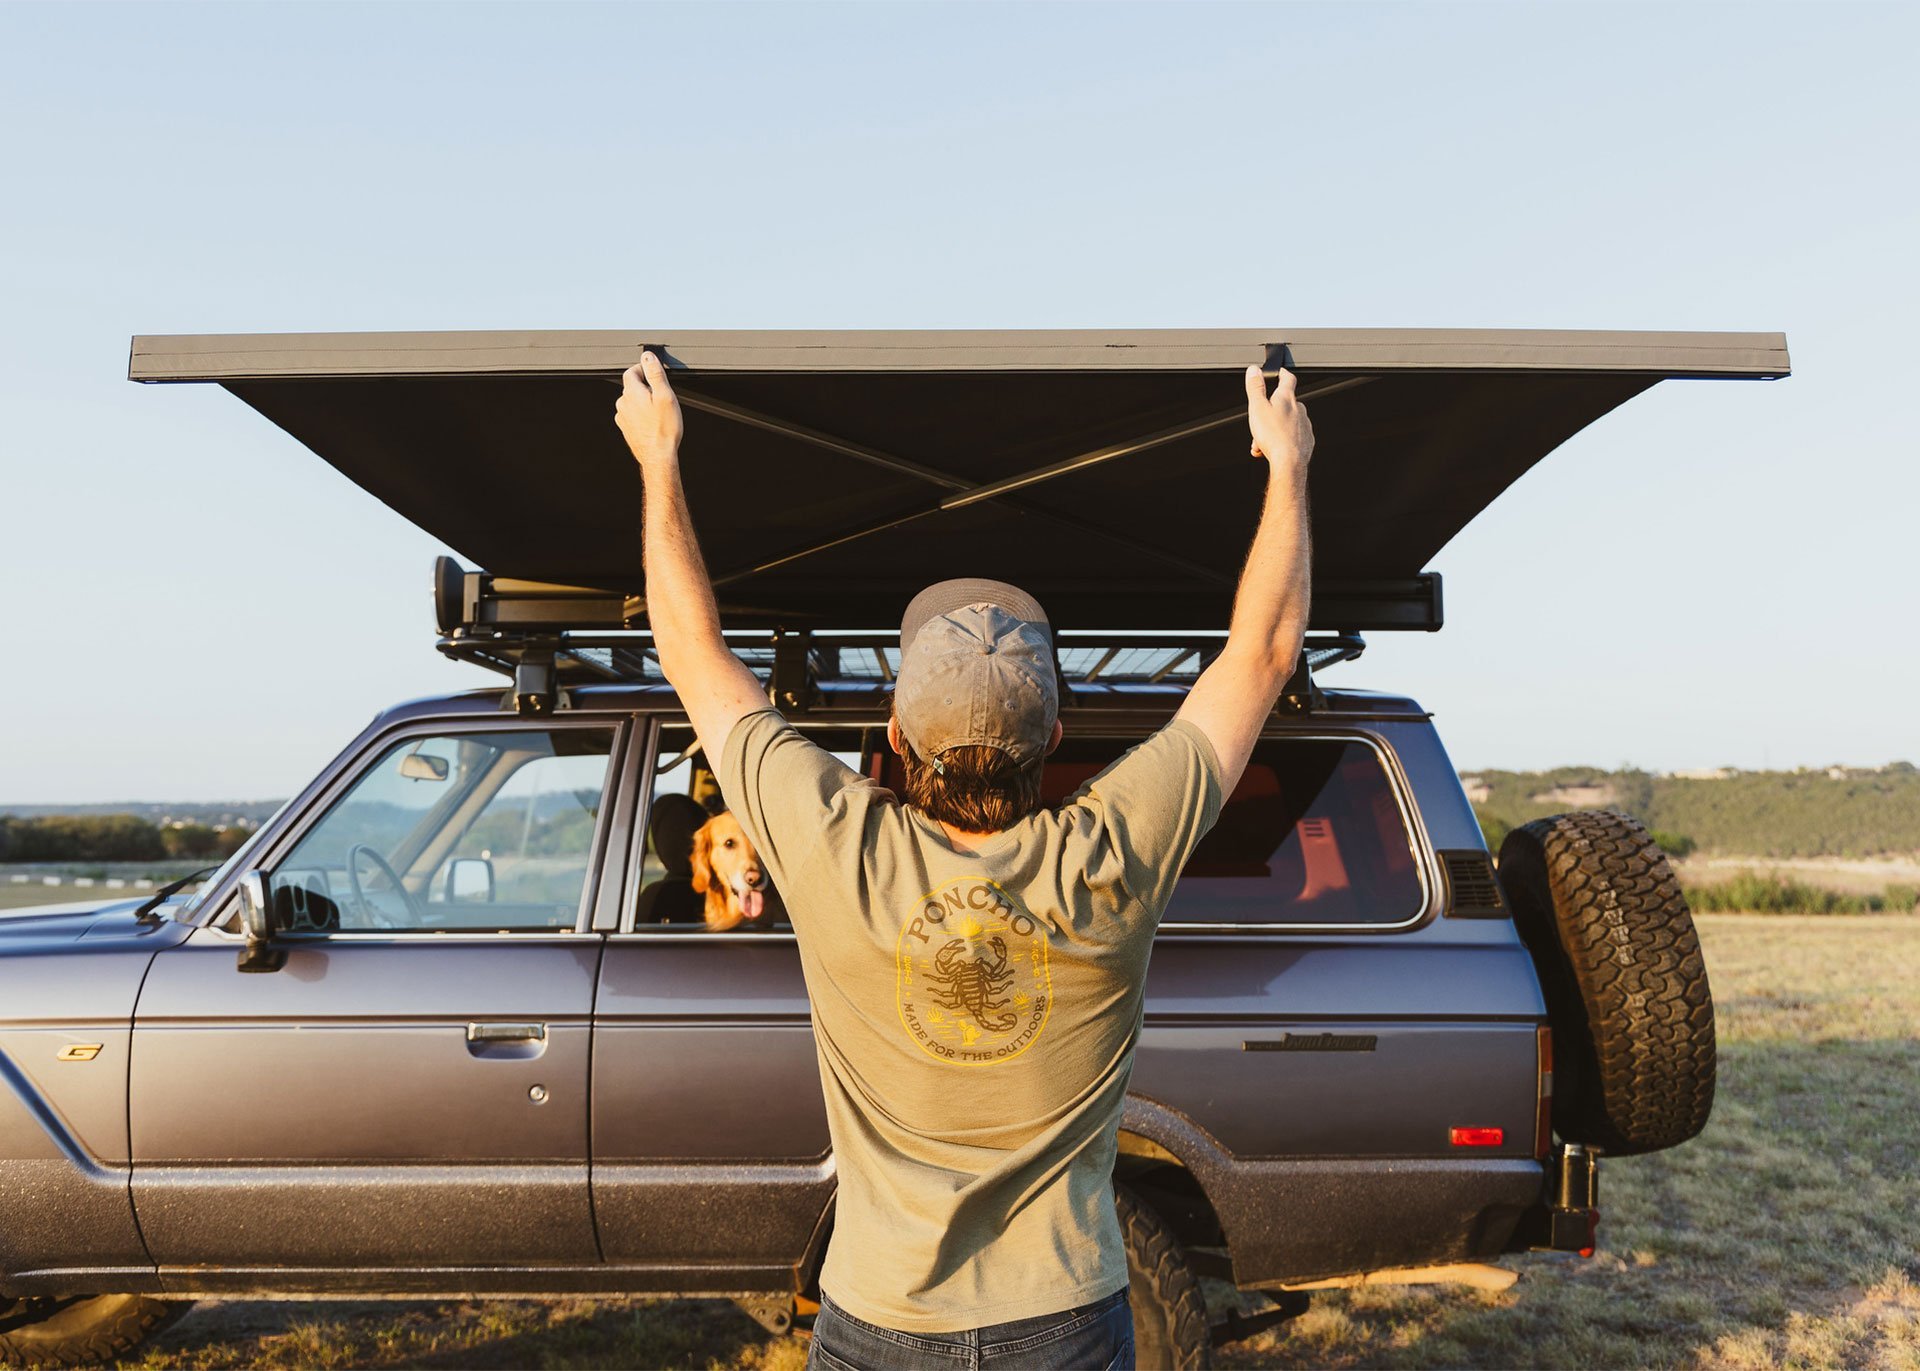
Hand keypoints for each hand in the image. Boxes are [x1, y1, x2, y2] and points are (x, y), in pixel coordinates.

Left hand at [616, 351, 683, 468]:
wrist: (658, 456)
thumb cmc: (664, 429)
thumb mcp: (665, 395)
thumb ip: (655, 373)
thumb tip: (647, 356)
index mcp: (631, 392)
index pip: (631, 371)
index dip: (643, 369)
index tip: (654, 373)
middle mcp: (622, 403)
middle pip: (632, 386)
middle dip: (646, 387)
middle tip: (662, 396)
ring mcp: (622, 417)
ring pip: (632, 401)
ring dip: (643, 402)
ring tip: (658, 412)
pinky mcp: (625, 428)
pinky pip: (632, 414)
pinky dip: (641, 414)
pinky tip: (653, 422)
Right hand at [1244, 365, 1314, 468]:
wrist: (1289, 463)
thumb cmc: (1274, 436)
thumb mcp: (1257, 408)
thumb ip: (1255, 387)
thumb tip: (1254, 370)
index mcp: (1287, 398)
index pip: (1287, 378)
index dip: (1281, 374)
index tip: (1278, 373)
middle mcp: (1299, 409)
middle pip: (1284, 404)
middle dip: (1270, 412)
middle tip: (1258, 423)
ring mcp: (1304, 425)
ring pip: (1286, 423)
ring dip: (1272, 430)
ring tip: (1261, 443)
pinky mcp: (1307, 441)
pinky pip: (1291, 437)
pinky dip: (1281, 442)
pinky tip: (1271, 450)